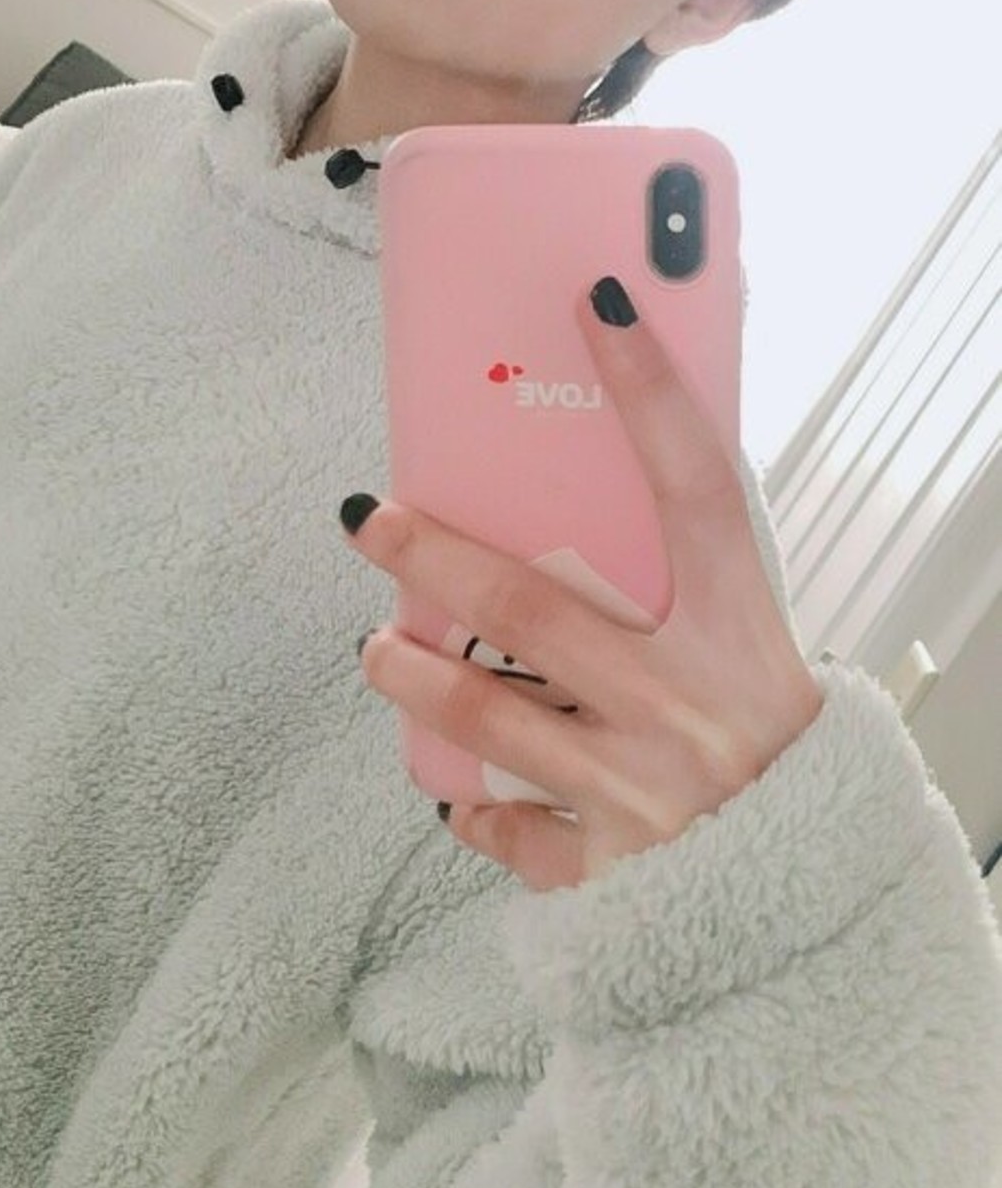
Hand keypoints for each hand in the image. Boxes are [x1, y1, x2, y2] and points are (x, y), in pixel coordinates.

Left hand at [341, 275, 823, 892]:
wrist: (818, 889)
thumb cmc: (774, 748)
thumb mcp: (755, 652)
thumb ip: (691, 587)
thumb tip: (596, 491)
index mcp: (742, 632)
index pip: (697, 484)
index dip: (649, 388)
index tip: (598, 298)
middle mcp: (691, 705)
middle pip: (531, 609)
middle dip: (433, 556)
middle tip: (370, 518)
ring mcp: (646, 790)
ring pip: (489, 716)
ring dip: (415, 675)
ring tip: (378, 648)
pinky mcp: (613, 867)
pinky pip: (512, 831)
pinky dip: (474, 810)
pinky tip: (455, 794)